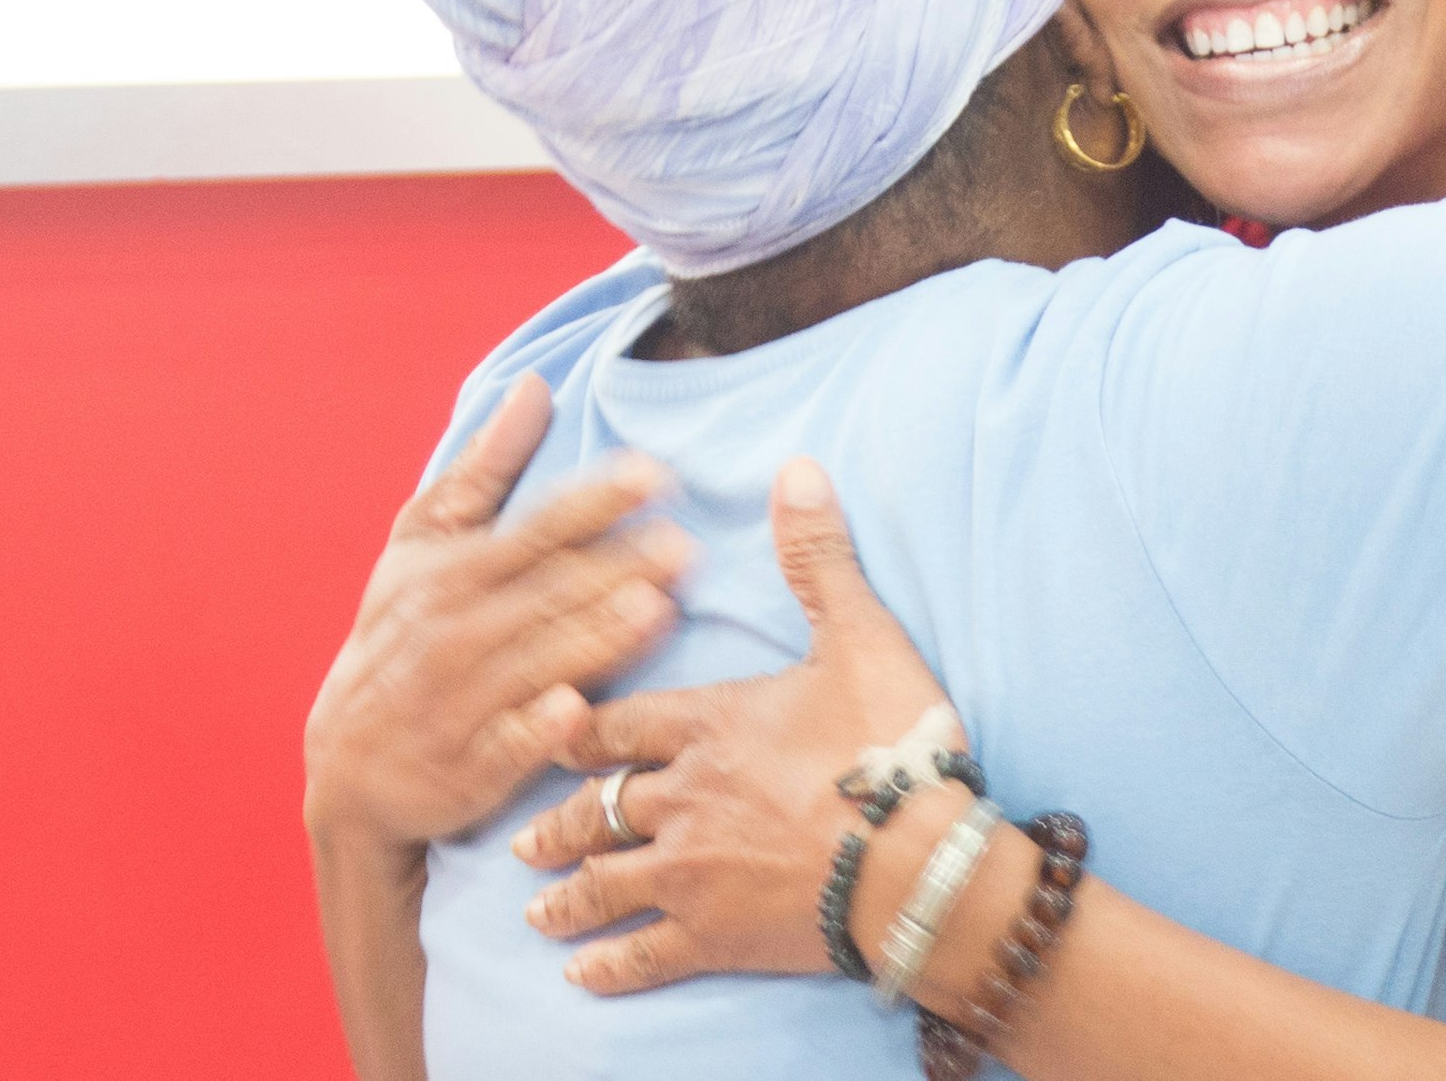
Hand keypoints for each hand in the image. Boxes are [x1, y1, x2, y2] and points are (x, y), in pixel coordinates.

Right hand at [303, 376, 694, 851]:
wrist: (344, 764)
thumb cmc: (399, 635)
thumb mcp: (421, 547)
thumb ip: (484, 470)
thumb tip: (533, 386)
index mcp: (450, 571)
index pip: (535, 528)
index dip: (593, 502)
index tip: (654, 476)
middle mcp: (452, 631)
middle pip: (546, 594)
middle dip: (614, 569)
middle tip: (684, 548)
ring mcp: (456, 703)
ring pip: (534, 664)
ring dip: (591, 639)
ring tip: (657, 611)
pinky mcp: (464, 770)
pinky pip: (502, 749)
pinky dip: (536, 732)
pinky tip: (575, 713)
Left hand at [512, 457, 953, 993]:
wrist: (926, 866)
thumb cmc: (897, 750)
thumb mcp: (862, 639)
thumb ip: (818, 560)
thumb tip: (797, 471)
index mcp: (707, 725)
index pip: (614, 723)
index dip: (571, 725)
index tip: (537, 726)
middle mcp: (681, 797)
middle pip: (595, 806)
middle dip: (556, 821)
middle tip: (519, 837)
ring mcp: (691, 873)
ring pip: (603, 882)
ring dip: (565, 892)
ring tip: (535, 907)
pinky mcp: (715, 937)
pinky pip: (642, 956)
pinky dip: (608, 966)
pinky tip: (582, 975)